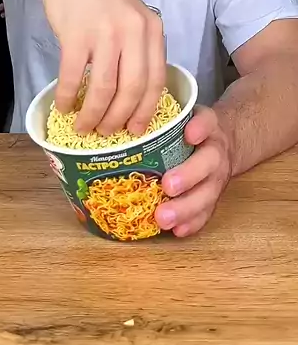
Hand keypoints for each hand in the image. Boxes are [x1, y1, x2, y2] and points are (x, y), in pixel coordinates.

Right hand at [40, 0, 165, 135]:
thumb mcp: (132, 17)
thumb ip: (140, 49)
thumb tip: (136, 98)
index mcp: (151, 28)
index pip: (156, 80)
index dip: (146, 110)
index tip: (136, 130)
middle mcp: (133, 31)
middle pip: (132, 90)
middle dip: (119, 119)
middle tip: (107, 132)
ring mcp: (105, 32)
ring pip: (104, 89)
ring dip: (93, 115)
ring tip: (84, 126)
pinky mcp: (76, 35)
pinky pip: (73, 77)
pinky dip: (68, 97)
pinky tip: (63, 106)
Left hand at [155, 106, 232, 236]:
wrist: (223, 144)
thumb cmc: (189, 130)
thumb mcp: (181, 115)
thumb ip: (161, 114)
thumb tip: (121, 117)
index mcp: (207, 127)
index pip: (207, 122)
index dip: (200, 128)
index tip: (189, 134)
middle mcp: (215, 151)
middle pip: (209, 163)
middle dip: (189, 176)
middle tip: (168, 187)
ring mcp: (217, 177)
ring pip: (208, 193)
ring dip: (187, 208)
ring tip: (164, 218)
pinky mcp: (213, 198)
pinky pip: (206, 212)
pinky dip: (192, 223)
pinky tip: (177, 230)